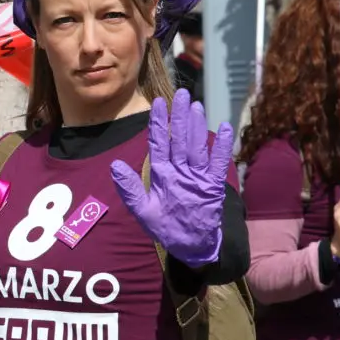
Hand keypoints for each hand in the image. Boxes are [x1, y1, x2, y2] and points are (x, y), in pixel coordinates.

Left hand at [110, 91, 232, 267]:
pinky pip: (218, 163)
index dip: (159, 123)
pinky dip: (221, 147)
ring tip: (197, 106)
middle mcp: (180, 169)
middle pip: (180, 138)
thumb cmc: (166, 227)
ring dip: (197, 127)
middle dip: (179, 116)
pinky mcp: (212, 185)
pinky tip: (225, 129)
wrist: (190, 246)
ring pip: (196, 146)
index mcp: (162, 173)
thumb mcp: (143, 210)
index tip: (158, 102)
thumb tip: (114, 165)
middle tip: (182, 93)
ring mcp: (197, 176)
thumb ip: (130, 189)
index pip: (160, 143)